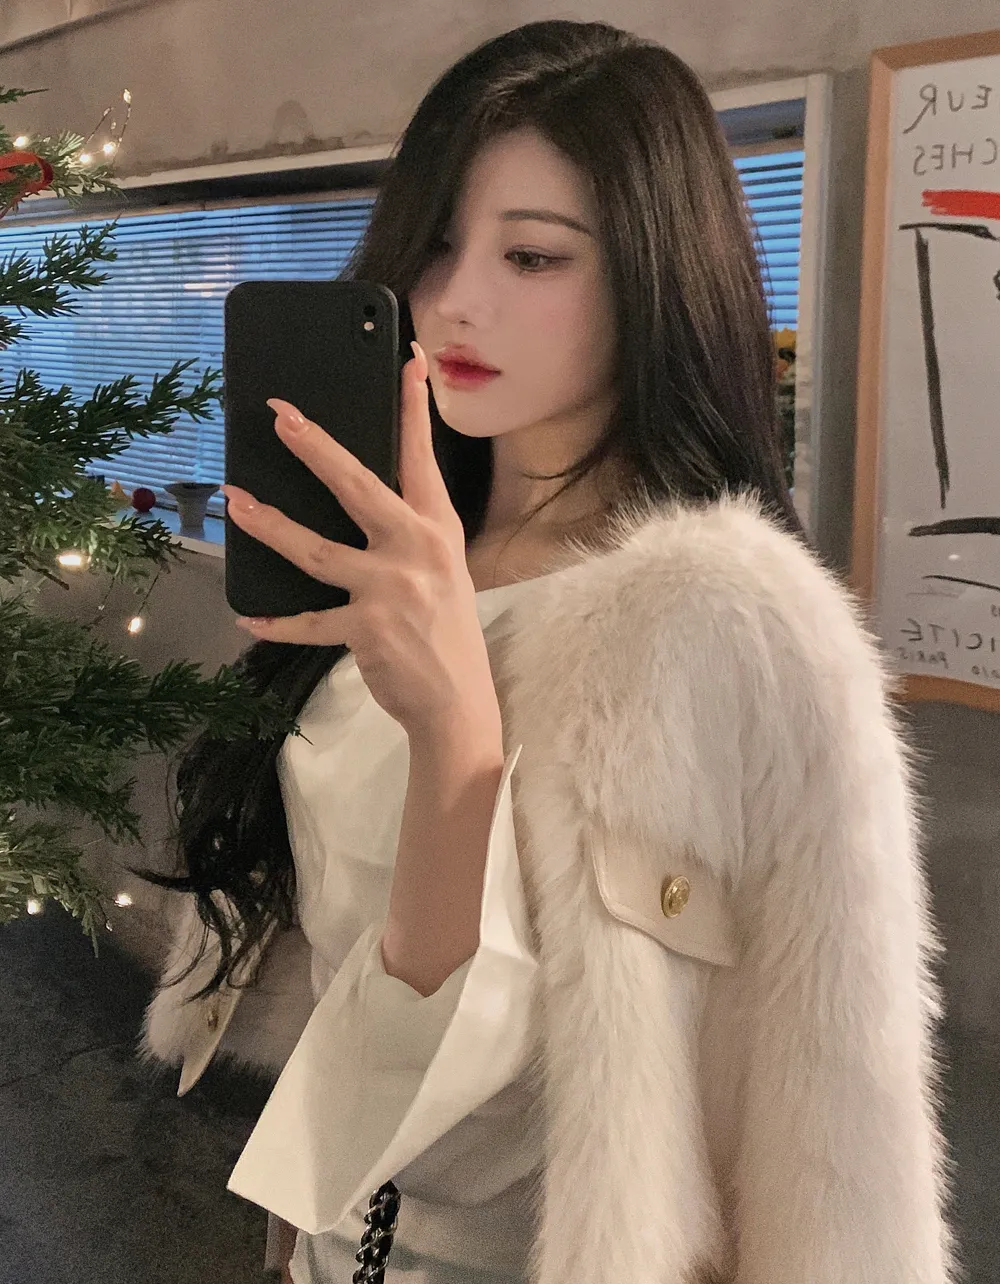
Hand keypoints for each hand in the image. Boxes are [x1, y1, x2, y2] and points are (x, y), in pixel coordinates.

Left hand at [221, 342, 501, 740]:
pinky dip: (276, 621)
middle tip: (280, 417)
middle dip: (316, 448)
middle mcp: (416, 550)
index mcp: (438, 528)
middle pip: (358, 487)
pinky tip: (247, 614)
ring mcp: (391, 589)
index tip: (408, 360)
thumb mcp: (441, 568)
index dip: (414, 406)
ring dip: (269, 525)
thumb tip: (353, 496)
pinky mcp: (366, 628)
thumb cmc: (445, 629)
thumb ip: (406, 532)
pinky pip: (308, 621)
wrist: (458, 700)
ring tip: (234, 502)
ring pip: (315, 549)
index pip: (422, 457)